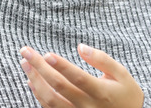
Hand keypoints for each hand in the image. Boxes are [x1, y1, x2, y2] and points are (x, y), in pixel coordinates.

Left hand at [19, 44, 143, 107]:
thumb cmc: (125, 94)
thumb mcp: (122, 74)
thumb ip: (102, 60)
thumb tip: (80, 47)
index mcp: (101, 93)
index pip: (78, 78)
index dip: (62, 66)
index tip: (46, 54)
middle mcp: (87, 106)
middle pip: (59, 87)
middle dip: (39, 68)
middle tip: (25, 51)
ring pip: (50, 100)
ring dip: (35, 80)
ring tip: (25, 63)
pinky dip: (38, 94)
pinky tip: (31, 81)